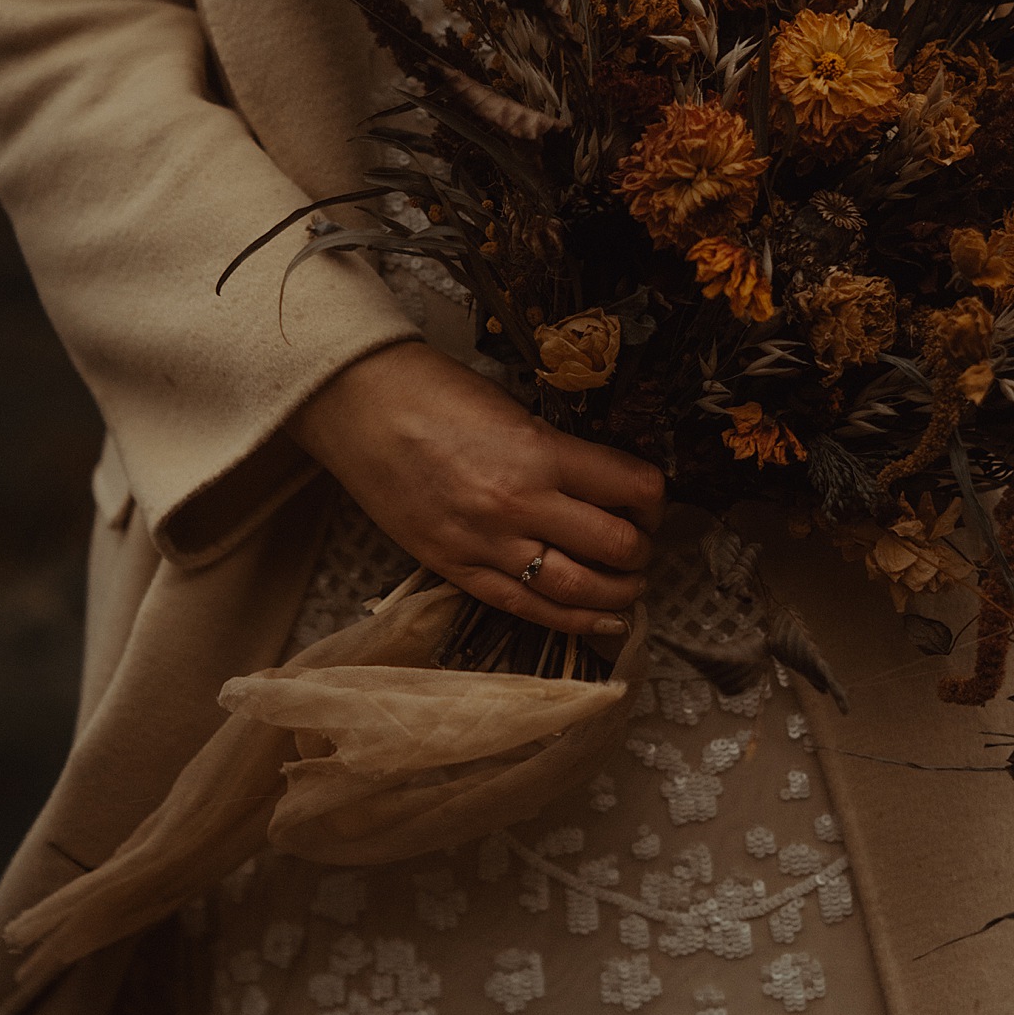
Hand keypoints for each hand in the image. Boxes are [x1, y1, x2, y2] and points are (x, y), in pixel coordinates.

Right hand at [290, 342, 664, 636]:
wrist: (358, 406)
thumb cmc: (432, 393)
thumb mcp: (512, 410)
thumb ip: (557, 453)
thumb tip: (603, 487)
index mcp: (539, 452)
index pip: (632, 487)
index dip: (656, 499)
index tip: (651, 501)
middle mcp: (519, 504)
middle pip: (616, 546)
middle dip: (641, 551)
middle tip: (642, 546)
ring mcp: (485, 543)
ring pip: (577, 589)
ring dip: (617, 594)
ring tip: (629, 588)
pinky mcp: (455, 568)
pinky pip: (525, 608)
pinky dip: (571, 621)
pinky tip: (599, 622)